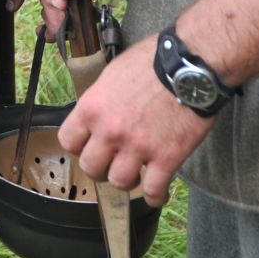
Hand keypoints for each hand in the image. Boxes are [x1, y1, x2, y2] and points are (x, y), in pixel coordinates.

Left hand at [58, 36, 213, 208]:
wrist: (191, 65)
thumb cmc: (152, 61)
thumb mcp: (112, 74)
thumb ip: (100, 100)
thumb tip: (96, 114)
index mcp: (93, 107)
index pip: (67, 141)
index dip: (78, 146)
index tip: (88, 145)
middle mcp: (110, 131)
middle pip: (90, 167)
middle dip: (100, 167)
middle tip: (111, 162)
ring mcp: (138, 147)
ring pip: (119, 182)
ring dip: (126, 180)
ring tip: (135, 174)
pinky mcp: (166, 158)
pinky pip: (153, 190)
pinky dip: (154, 196)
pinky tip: (157, 193)